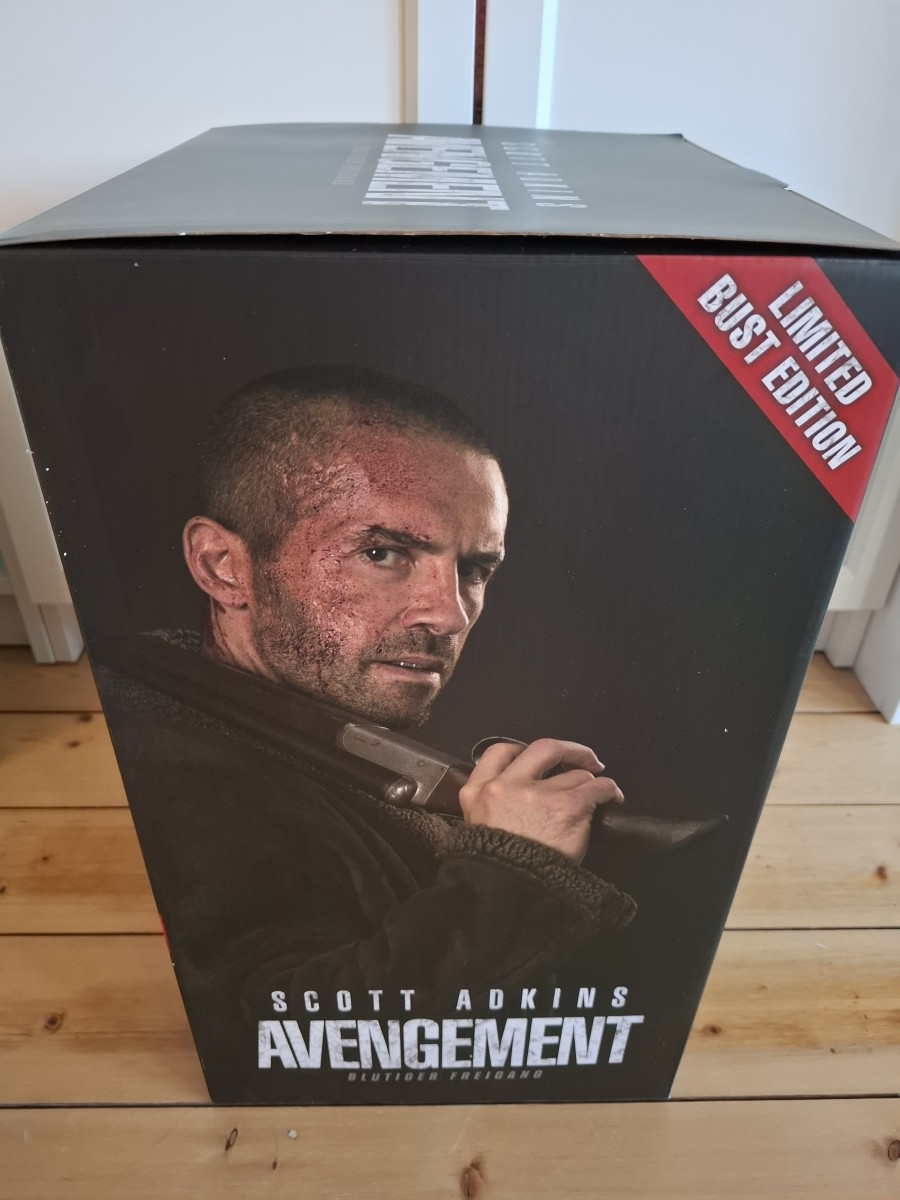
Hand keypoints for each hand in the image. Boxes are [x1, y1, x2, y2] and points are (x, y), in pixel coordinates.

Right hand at [458, 738, 623, 863]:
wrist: (511, 896)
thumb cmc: (497, 870)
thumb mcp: (477, 830)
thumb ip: (491, 806)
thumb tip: (523, 791)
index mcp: (476, 793)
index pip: (499, 752)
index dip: (523, 750)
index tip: (540, 760)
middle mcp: (504, 786)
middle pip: (543, 748)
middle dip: (570, 751)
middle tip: (585, 760)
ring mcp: (536, 794)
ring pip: (574, 774)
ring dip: (588, 784)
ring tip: (595, 796)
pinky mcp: (566, 806)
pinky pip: (597, 787)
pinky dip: (608, 790)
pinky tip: (612, 797)